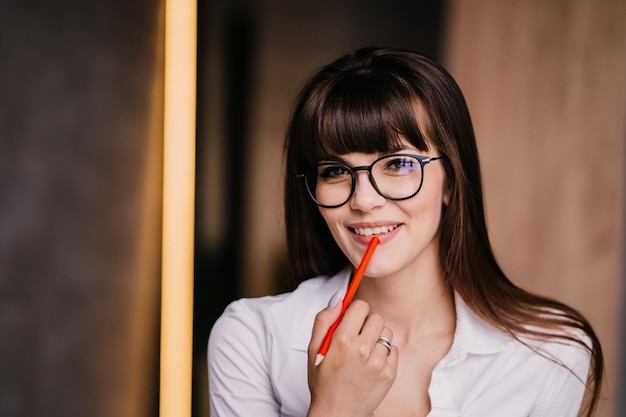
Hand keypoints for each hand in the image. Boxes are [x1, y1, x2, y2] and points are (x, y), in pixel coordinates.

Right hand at [306, 299, 397, 416]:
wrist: (337, 414)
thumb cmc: (323, 382)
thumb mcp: (313, 349)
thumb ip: (323, 320)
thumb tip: (338, 297)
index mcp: (342, 340)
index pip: (360, 306)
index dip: (355, 311)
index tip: (351, 319)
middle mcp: (362, 350)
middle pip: (376, 316)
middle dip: (366, 323)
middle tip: (356, 336)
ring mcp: (378, 362)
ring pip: (386, 331)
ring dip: (376, 337)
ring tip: (364, 351)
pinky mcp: (389, 373)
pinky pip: (393, 349)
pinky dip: (384, 353)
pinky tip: (371, 363)